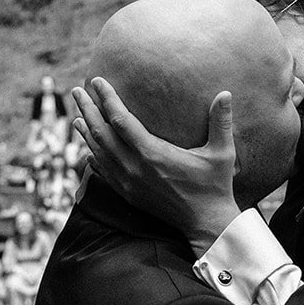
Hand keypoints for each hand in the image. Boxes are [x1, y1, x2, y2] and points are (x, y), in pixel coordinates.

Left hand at [71, 79, 242, 252]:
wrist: (206, 224)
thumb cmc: (215, 186)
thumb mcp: (222, 153)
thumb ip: (221, 122)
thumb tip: (226, 93)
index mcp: (153, 153)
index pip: (121, 120)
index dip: (107, 98)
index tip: (99, 80)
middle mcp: (135, 167)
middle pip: (101, 133)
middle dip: (88, 109)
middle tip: (77, 91)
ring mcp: (129, 183)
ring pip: (98, 153)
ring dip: (86, 133)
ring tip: (77, 117)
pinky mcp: (129, 194)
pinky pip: (104, 173)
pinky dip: (93, 158)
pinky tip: (88, 150)